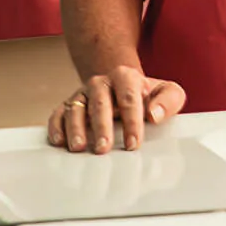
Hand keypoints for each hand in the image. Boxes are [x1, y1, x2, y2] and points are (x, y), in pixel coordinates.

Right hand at [46, 67, 185, 154]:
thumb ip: (168, 101)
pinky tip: (59, 141)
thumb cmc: (148, 95)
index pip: (129, 98)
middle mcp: (101, 83)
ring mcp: (83, 94)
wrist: (124, 85)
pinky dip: (56, 127)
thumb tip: (154, 114)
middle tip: (103, 148)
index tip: (133, 143)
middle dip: (101, 126)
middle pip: (100, 103)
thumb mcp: (168, 93)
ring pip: (76, 108)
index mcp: (126, 77)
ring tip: (79, 147)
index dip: (132, 122)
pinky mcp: (69, 105)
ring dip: (76, 128)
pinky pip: (58, 114)